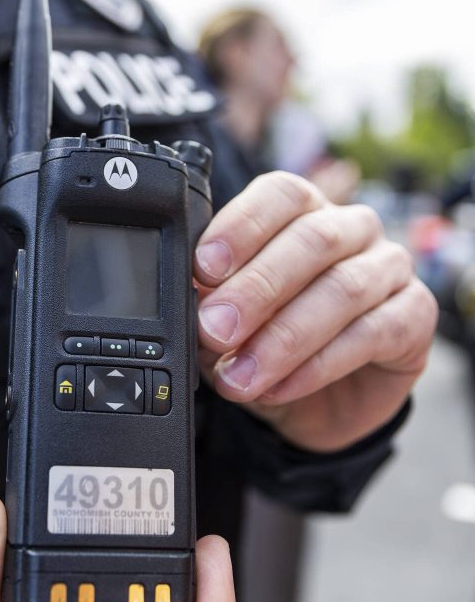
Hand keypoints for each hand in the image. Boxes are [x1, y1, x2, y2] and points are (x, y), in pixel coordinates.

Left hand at [194, 171, 436, 450]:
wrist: (315, 406)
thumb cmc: (268, 342)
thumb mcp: (228, 322)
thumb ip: (210, 301)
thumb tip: (187, 297)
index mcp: (302, 211)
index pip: (279, 195)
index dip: (241, 227)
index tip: (202, 268)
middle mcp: (351, 229)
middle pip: (312, 240)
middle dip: (256, 289)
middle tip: (214, 331)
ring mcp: (390, 268)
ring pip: (343, 289)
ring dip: (284, 338)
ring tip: (240, 376)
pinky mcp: (415, 316)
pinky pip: (371, 334)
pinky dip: (317, 366)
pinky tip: (279, 387)